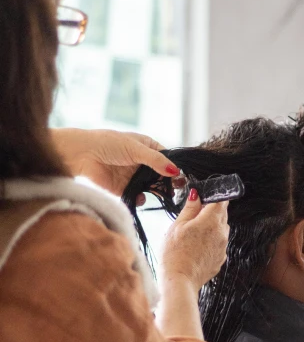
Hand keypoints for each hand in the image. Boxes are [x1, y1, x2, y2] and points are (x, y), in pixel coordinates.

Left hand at [51, 128, 178, 194]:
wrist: (82, 154)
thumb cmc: (108, 144)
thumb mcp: (136, 148)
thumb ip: (156, 161)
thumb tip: (176, 171)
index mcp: (147, 147)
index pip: (166, 158)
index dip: (174, 167)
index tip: (182, 176)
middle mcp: (141, 162)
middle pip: (161, 174)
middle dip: (168, 182)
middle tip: (176, 188)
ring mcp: (133, 176)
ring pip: (151, 186)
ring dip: (156, 191)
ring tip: (163, 194)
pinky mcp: (123, 188)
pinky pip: (137, 196)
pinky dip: (141, 198)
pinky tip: (141, 197)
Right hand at [160, 190, 228, 290]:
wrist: (180, 281)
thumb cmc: (175, 254)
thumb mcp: (177, 226)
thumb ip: (190, 209)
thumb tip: (196, 195)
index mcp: (211, 221)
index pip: (221, 200)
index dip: (214, 196)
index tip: (205, 198)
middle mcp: (221, 233)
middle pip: (222, 214)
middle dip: (211, 211)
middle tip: (194, 216)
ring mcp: (223, 247)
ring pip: (221, 229)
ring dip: (212, 226)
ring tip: (193, 234)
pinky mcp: (220, 258)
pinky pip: (219, 243)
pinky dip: (211, 241)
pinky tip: (197, 246)